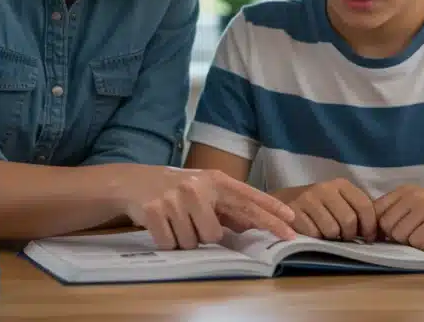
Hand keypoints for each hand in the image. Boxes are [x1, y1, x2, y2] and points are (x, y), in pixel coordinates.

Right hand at [114, 166, 296, 249]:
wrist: (132, 181)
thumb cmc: (174, 189)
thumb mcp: (203, 191)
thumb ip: (226, 207)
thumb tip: (252, 224)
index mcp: (214, 180)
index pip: (249, 198)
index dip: (271, 212)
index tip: (291, 223)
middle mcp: (196, 186)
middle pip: (215, 235)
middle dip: (204, 235)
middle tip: (190, 221)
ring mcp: (173, 198)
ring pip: (192, 242)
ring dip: (184, 238)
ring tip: (174, 219)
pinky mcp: (153, 210)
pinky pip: (170, 244)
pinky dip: (166, 241)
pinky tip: (160, 224)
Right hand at [275, 178, 377, 241]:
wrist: (283, 202)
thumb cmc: (319, 206)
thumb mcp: (339, 201)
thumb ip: (358, 210)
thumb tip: (379, 232)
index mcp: (341, 184)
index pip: (365, 206)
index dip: (370, 226)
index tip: (368, 237)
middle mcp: (325, 188)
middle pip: (349, 220)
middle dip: (349, 235)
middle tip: (344, 237)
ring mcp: (308, 199)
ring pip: (332, 230)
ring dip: (332, 238)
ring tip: (327, 233)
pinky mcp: (294, 212)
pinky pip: (314, 234)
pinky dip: (316, 238)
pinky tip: (313, 232)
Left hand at [374, 185, 423, 249]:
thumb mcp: (418, 202)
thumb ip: (397, 210)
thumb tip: (373, 230)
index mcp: (404, 190)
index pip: (376, 208)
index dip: (378, 225)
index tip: (387, 234)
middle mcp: (412, 196)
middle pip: (386, 225)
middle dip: (395, 235)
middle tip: (411, 235)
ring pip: (399, 235)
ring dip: (410, 241)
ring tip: (423, 235)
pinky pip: (416, 242)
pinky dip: (422, 246)